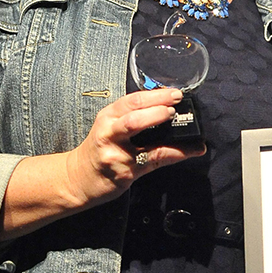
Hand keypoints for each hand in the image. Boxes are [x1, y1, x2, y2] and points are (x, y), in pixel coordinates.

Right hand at [64, 88, 202, 208]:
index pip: (132, 100)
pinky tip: (191, 151)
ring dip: (157, 122)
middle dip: (157, 106)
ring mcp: (115, 152)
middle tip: (175, 105)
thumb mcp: (112, 128)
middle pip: (133, 114)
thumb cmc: (101, 150)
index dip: (156, 95)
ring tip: (177, 121)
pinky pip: (154, 159)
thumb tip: (171, 109)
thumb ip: (135, 117)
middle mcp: (109, 131)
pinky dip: (176, 153)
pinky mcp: (124, 172)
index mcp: (108, 116)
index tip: (175, 93)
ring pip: (135, 130)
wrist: (80, 178)